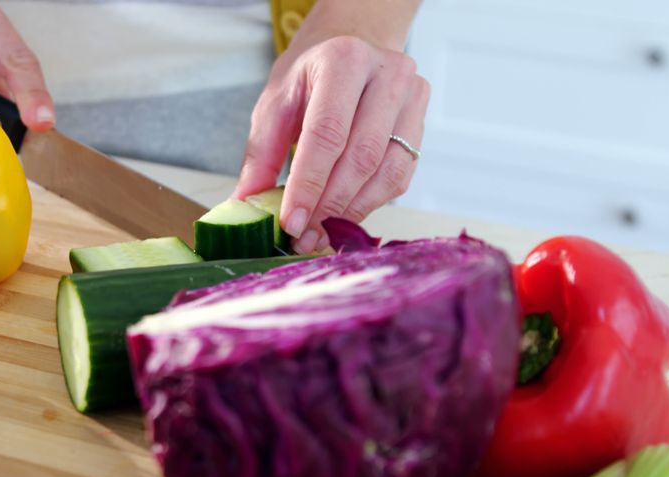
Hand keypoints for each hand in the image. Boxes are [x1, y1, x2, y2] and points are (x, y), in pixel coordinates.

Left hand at [234, 35, 429, 252]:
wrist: (350, 47)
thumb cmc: (309, 77)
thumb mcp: (276, 104)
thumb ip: (262, 154)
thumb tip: (247, 204)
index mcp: (344, 60)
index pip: (327, 132)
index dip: (309, 184)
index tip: (291, 222)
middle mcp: (388, 74)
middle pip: (361, 156)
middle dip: (329, 205)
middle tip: (304, 236)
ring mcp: (412, 99)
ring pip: (387, 172)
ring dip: (351, 211)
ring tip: (320, 232)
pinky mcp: (421, 124)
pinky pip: (399, 177)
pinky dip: (369, 204)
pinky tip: (342, 215)